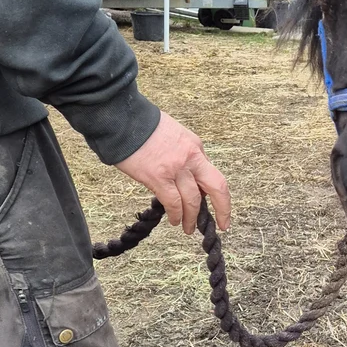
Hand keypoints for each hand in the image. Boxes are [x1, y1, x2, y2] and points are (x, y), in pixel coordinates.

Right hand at [116, 111, 230, 233]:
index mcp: (195, 146)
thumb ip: (185, 154)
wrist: (123, 119)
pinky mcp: (158, 178)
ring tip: (188, 228)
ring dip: (192, 218)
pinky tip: (175, 220)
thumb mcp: (175, 134)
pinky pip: (173, 202)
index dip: (215, 193)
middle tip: (222, 224)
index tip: (218, 205)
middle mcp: (191, 158)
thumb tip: (188, 176)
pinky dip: (176, 214)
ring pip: (193, 200)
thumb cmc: (143, 125)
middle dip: (223, 209)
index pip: (211, 174)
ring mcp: (176, 169)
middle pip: (216, 187)